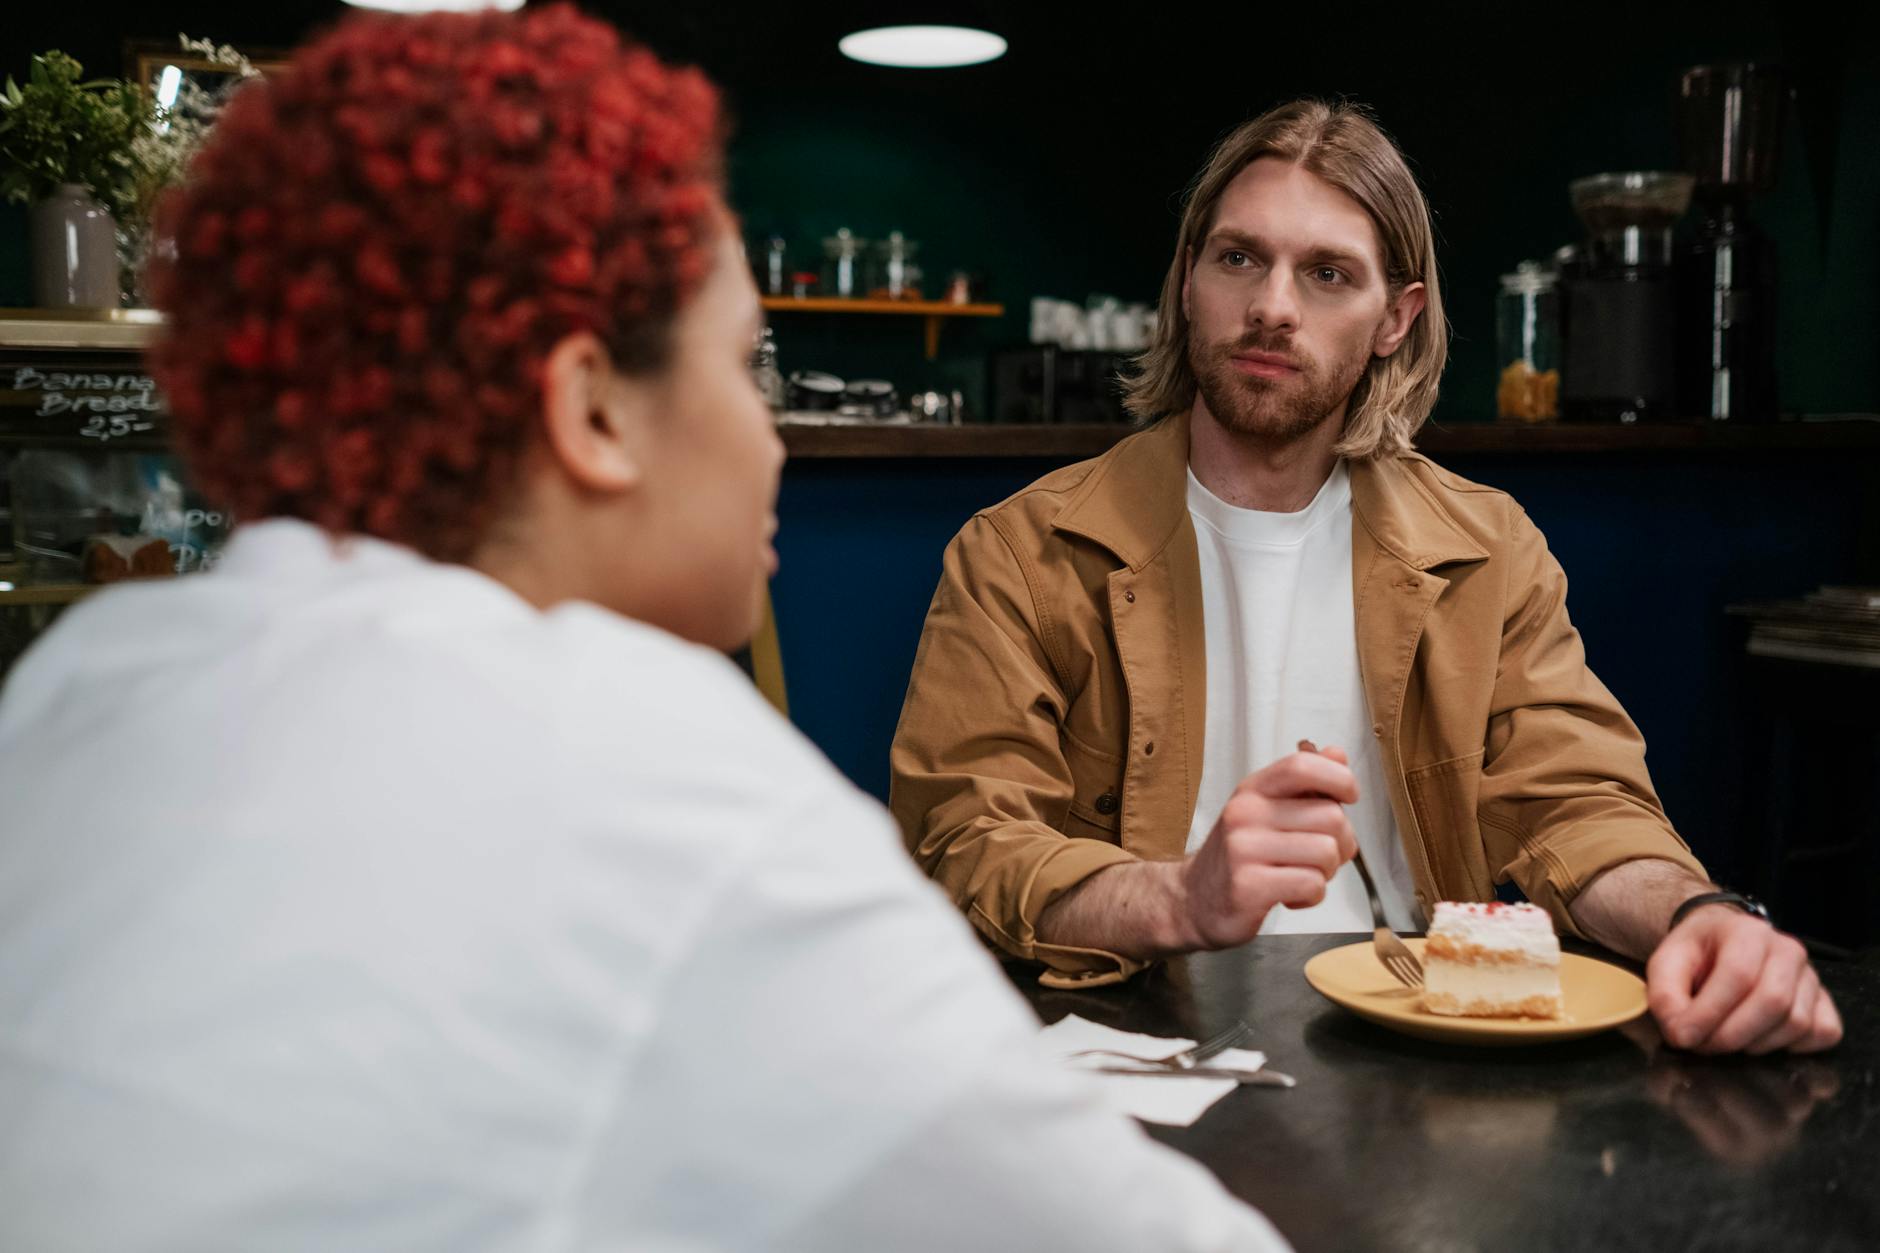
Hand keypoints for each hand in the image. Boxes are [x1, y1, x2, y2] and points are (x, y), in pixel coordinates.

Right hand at [1175, 748, 1358, 949]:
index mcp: (1254, 790)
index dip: (1340, 779)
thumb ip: (1305, 784)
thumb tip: (1338, 754)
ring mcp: (1244, 849)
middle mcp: (1245, 812)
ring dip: (1327, 871)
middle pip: (1331, 815)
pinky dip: (1312, 896)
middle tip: (1321, 856)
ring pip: (1327, 852)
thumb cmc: (1242, 854)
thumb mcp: (1268, 810)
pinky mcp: (1248, 886)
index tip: (1349, 798)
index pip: (1303, 766)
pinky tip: (1291, 895)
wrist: (1195, 899)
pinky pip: (1312, 884)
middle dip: (1342, 842)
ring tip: (1303, 874)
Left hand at [1646, 905, 1842, 1054]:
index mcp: (1747, 931)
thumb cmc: (1695, 954)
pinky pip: (1824, 1032)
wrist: (1721, 942)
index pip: (1738, 975)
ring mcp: (1811, 976)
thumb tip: (1682, 1034)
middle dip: (1732, 1035)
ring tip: (1725, 1039)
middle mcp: (1788, 950)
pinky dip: (1795, 1047)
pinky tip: (1762, 1039)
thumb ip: (1665, 996)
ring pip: (1797, 1022)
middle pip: (1773, 1001)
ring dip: (1756, 1044)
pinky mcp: (1824, 1001)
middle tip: (1703, 1045)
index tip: (1683, 1036)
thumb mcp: (1665, 964)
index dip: (1709, 1013)